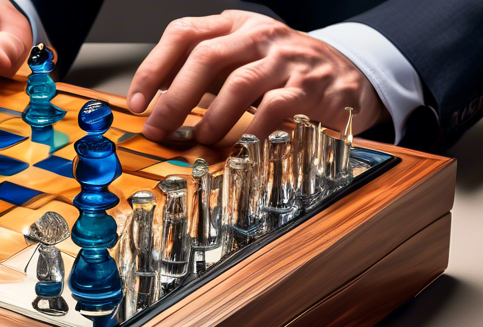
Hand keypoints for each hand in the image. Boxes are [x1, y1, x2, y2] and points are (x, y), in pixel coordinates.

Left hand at [127, 11, 388, 144]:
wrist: (346, 76)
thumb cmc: (281, 72)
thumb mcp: (241, 59)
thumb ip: (203, 75)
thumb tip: (154, 107)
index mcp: (235, 24)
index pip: (183, 34)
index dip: (154, 68)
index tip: (136, 102)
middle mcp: (259, 35)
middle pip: (206, 57)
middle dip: (175, 98)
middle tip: (159, 129)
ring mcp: (286, 59)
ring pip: (239, 84)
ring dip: (212, 118)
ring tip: (201, 139)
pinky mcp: (309, 87)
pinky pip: (274, 109)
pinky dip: (252, 132)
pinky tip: (241, 146)